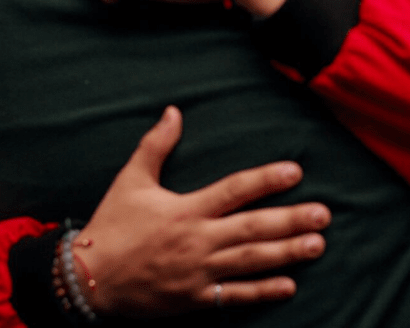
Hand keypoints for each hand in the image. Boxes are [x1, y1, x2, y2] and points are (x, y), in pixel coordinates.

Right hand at [74, 106, 329, 317]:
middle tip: (323, 215)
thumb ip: (156, 145)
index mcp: (186, 208)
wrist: (87, 278)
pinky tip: (289, 286)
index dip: (266, 179)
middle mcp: (197, 240)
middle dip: (290, 220)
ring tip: (317, 245)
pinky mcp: (194, 298)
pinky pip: (234, 296)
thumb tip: (174, 111)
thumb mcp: (131, 180)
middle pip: (252, 228)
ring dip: (286, 254)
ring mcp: (198, 271)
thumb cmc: (112, 225)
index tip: (295, 171)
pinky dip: (262, 292)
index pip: (234, 190)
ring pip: (250, 262)